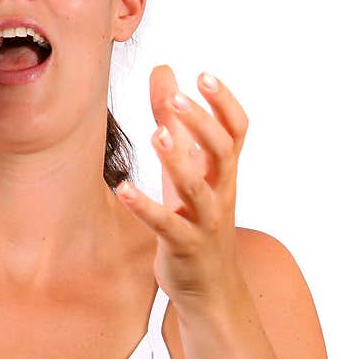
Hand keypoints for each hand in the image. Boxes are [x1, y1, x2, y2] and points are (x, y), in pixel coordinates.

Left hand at [115, 65, 249, 311]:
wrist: (212, 288)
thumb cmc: (196, 218)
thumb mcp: (185, 167)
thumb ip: (173, 121)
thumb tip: (163, 70)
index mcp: (222, 172)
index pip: (236, 131)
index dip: (224, 103)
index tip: (204, 75)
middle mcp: (220, 192)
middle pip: (222, 152)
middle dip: (202, 124)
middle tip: (177, 99)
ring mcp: (204, 221)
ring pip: (198, 187)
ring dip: (178, 160)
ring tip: (156, 135)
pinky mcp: (183, 246)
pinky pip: (166, 224)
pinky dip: (145, 207)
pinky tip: (123, 188)